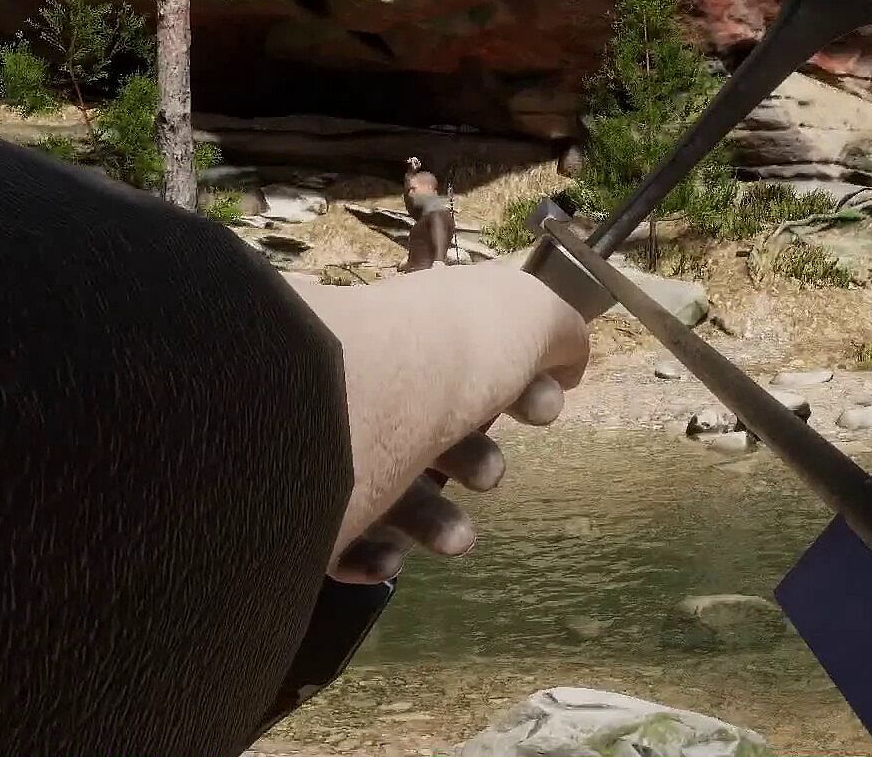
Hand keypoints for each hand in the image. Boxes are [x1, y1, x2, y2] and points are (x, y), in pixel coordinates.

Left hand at [288, 264, 589, 583]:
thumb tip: (568, 358)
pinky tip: (395, 553)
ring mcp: (333, 446)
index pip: (473, 361)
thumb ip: (558, 330)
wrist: (347, 406)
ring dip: (440, 523)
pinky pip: (343, 543)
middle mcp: (377, 385)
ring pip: (393, 492)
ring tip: (456, 538)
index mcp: (422, 336)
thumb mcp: (526, 315)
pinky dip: (378, 555)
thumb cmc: (444, 354)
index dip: (522, 386)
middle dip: (480, 462)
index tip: (546, 410)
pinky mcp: (303, 506)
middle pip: (436, 431)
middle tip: (489, 474)